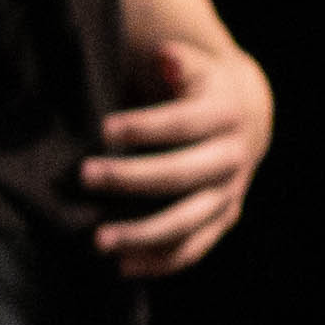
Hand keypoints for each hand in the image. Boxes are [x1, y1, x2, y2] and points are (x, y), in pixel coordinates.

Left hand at [82, 32, 270, 275]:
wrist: (241, 117)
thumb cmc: (195, 87)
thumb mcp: (191, 66)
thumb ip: (177, 63)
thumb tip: (165, 56)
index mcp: (224, 115)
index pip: (183, 123)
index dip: (145, 126)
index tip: (103, 128)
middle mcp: (232, 158)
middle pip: (182, 174)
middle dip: (132, 178)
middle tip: (83, 176)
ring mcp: (228, 192)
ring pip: (189, 219)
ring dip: (144, 234)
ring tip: (97, 240)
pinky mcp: (222, 218)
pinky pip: (194, 247)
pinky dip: (161, 262)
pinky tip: (123, 268)